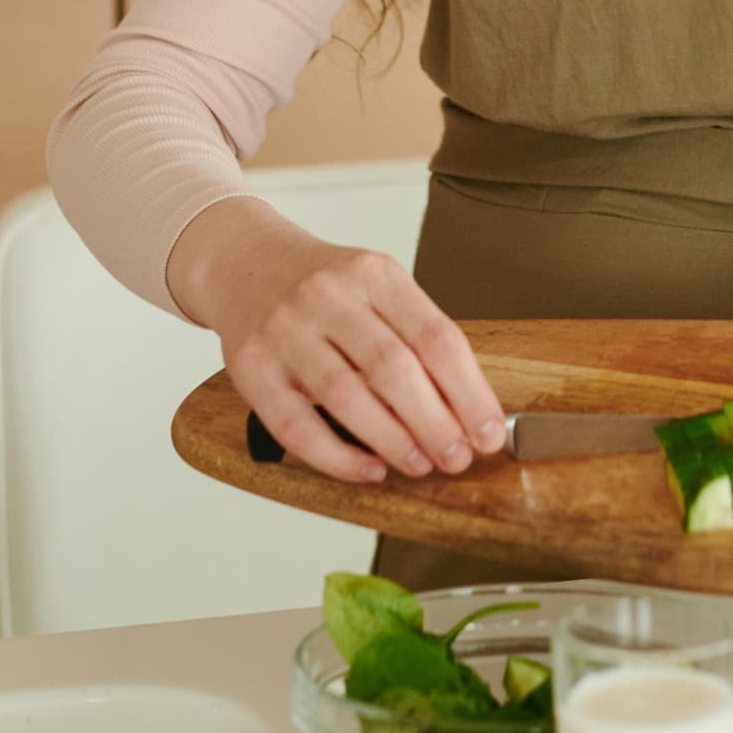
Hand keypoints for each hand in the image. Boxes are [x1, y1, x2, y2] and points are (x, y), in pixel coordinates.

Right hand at [166, 199, 506, 485]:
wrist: (244, 263)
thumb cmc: (324, 286)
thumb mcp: (378, 286)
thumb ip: (417, 335)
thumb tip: (467, 407)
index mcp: (375, 274)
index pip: (435, 337)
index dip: (469, 391)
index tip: (488, 432)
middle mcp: (328, 296)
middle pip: (393, 368)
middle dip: (434, 423)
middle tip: (458, 458)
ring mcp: (284, 330)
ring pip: (345, 396)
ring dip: (391, 441)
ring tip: (421, 465)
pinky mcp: (249, 366)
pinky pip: (296, 424)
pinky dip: (337, 456)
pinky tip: (368, 469)